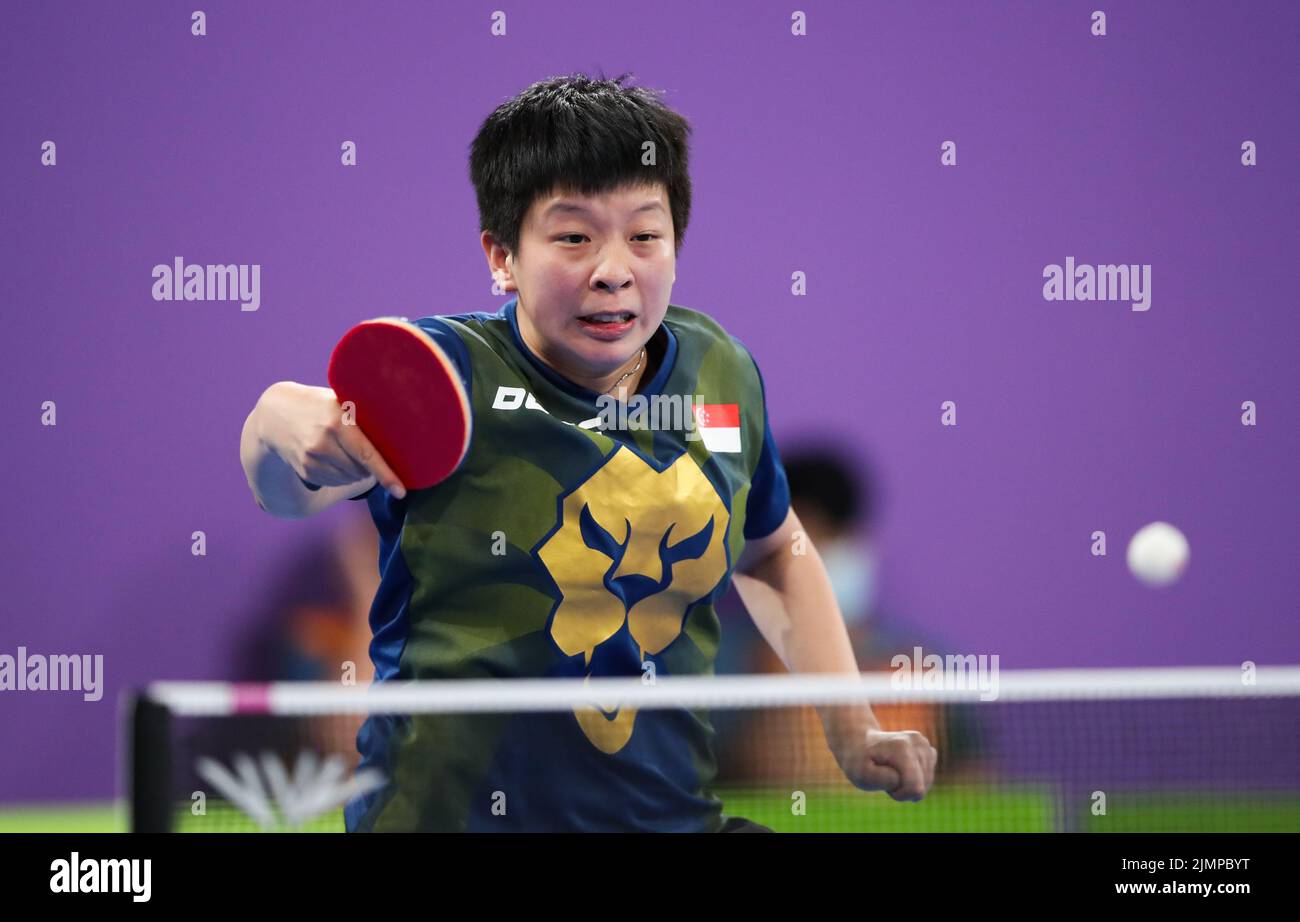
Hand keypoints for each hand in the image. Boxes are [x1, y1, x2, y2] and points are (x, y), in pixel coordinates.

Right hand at [254, 381, 406, 497]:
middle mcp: (323, 442)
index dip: (386, 475)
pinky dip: (342, 475)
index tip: (401, 491)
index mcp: (338, 421)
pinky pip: (335, 482)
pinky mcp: (305, 470)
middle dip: (371, 467)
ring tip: (346, 451)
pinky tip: (333, 458)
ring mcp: (312, 458)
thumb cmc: (321, 405)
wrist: (277, 415)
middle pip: (361, 470)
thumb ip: (364, 416)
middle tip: (366, 449)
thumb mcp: (340, 401)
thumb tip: (402, 433)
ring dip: (357, 472)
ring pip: (350, 478)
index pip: (367, 454)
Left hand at [831, 727, 936, 801]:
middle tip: (885, 775)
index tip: (884, 782)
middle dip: (903, 789)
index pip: (915, 788)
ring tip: (891, 771)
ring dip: (908, 784)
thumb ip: (880, 779)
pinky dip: (915, 780)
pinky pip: (928, 779)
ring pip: (926, 784)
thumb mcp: (860, 774)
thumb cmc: (860, 761)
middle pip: (922, 787)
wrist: (861, 743)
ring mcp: (925, 745)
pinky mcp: (929, 750)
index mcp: (902, 747)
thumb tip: (901, 778)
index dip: (899, 794)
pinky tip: (901, 769)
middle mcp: (918, 742)